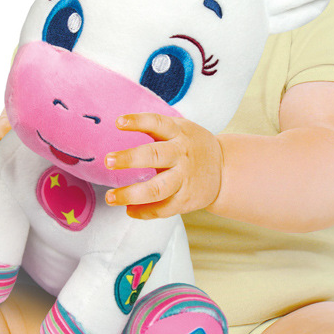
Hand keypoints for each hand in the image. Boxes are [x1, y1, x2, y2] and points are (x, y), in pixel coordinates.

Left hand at [104, 113, 222, 218]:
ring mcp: (184, 179)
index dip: (138, 121)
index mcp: (179, 134)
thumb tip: (118, 125)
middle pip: (155, 156)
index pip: (157, 123)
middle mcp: (181, 155)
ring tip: (110, 198)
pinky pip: (162, 209)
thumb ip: (156, 128)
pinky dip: (143, 212)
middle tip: (108, 161)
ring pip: (157, 189)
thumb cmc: (192, 146)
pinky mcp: (186, 200)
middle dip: (130, 158)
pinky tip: (128, 209)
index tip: (118, 122)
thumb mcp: (180, 129)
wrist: (225, 170)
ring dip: (131, 194)